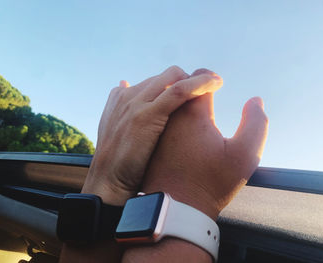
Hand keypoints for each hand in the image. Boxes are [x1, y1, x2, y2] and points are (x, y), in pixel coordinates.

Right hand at [82, 66, 222, 204]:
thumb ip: (122, 109)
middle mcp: (130, 95)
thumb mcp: (115, 130)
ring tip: (215, 83)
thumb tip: (124, 85)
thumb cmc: (116, 163)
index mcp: (122, 97)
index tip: (193, 93)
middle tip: (207, 88)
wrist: (107, 182)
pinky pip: (179, 90)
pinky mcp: (148, 115)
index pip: (156, 81)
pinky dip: (200, 84)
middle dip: (188, 79)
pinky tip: (215, 85)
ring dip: (198, 78)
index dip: (176, 84)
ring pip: (174, 77)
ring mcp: (137, 103)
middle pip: (166, 75)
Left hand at [142, 69, 268, 219]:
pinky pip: (152, 114)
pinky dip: (161, 111)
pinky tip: (167, 117)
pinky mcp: (146, 138)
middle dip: (190, 85)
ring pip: (162, 98)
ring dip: (173, 97)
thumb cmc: (211, 183)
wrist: (175, 207)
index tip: (215, 85)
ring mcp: (153, 126)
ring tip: (184, 102)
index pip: (199, 77)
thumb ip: (256, 123)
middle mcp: (168, 114)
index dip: (209, 79)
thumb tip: (255, 100)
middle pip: (177, 84)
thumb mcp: (245, 155)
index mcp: (192, 112)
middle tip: (200, 91)